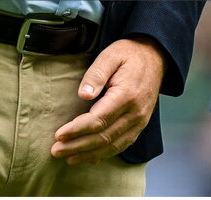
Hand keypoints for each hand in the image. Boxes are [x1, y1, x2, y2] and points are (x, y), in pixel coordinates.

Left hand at [51, 37, 165, 164]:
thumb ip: (96, 74)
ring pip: (112, 146)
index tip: (59, 135)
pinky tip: (89, 156)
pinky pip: (121, 145)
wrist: (154, 57)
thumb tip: (82, 95)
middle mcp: (135, 114)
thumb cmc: (129, 54)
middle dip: (78, 146)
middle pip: (103, 137)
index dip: (77, 130)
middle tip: (56, 151)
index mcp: (126, 95)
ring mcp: (139, 122)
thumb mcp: (110, 55)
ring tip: (68, 157)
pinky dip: (104, 154)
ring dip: (89, 154)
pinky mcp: (139, 126)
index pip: (98, 120)